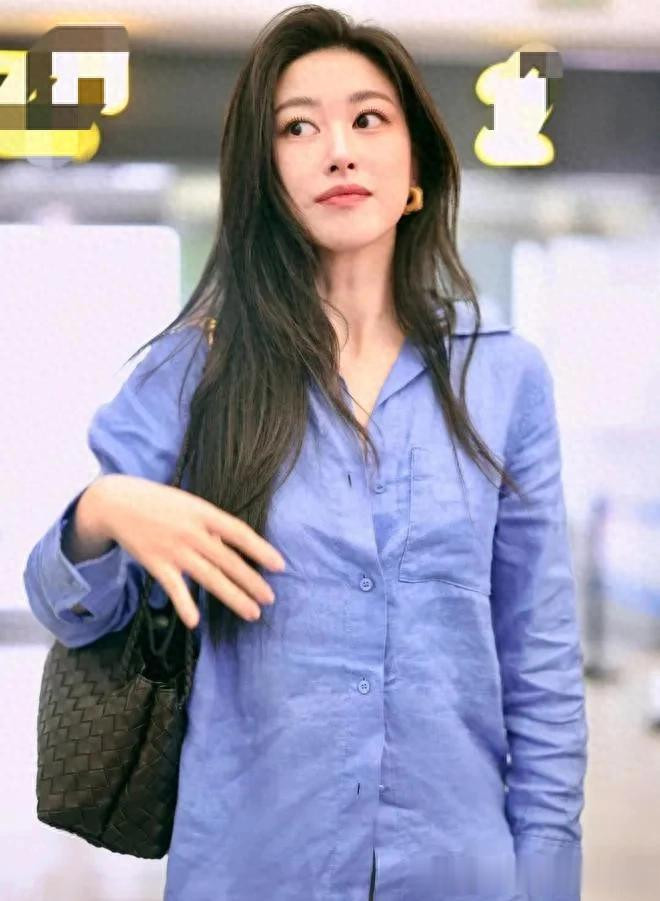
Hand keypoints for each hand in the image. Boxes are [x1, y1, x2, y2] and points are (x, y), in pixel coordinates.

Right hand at [96, 474, 285, 628]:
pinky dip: (184, 605)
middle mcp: (193, 533)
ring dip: (233, 597)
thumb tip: (231, 547)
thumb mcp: (190, 504)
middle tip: (270, 598)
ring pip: (210, 577)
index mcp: (204, 513)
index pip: (239, 533)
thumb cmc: (159, 502)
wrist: (117, 502)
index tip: (279, 565)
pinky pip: (174, 588)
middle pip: (229, 561)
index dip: (260, 549)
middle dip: (252, 581)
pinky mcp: (156, 564)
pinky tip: (195, 622)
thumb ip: (211, 525)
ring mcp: (175, 550)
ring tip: (252, 612)